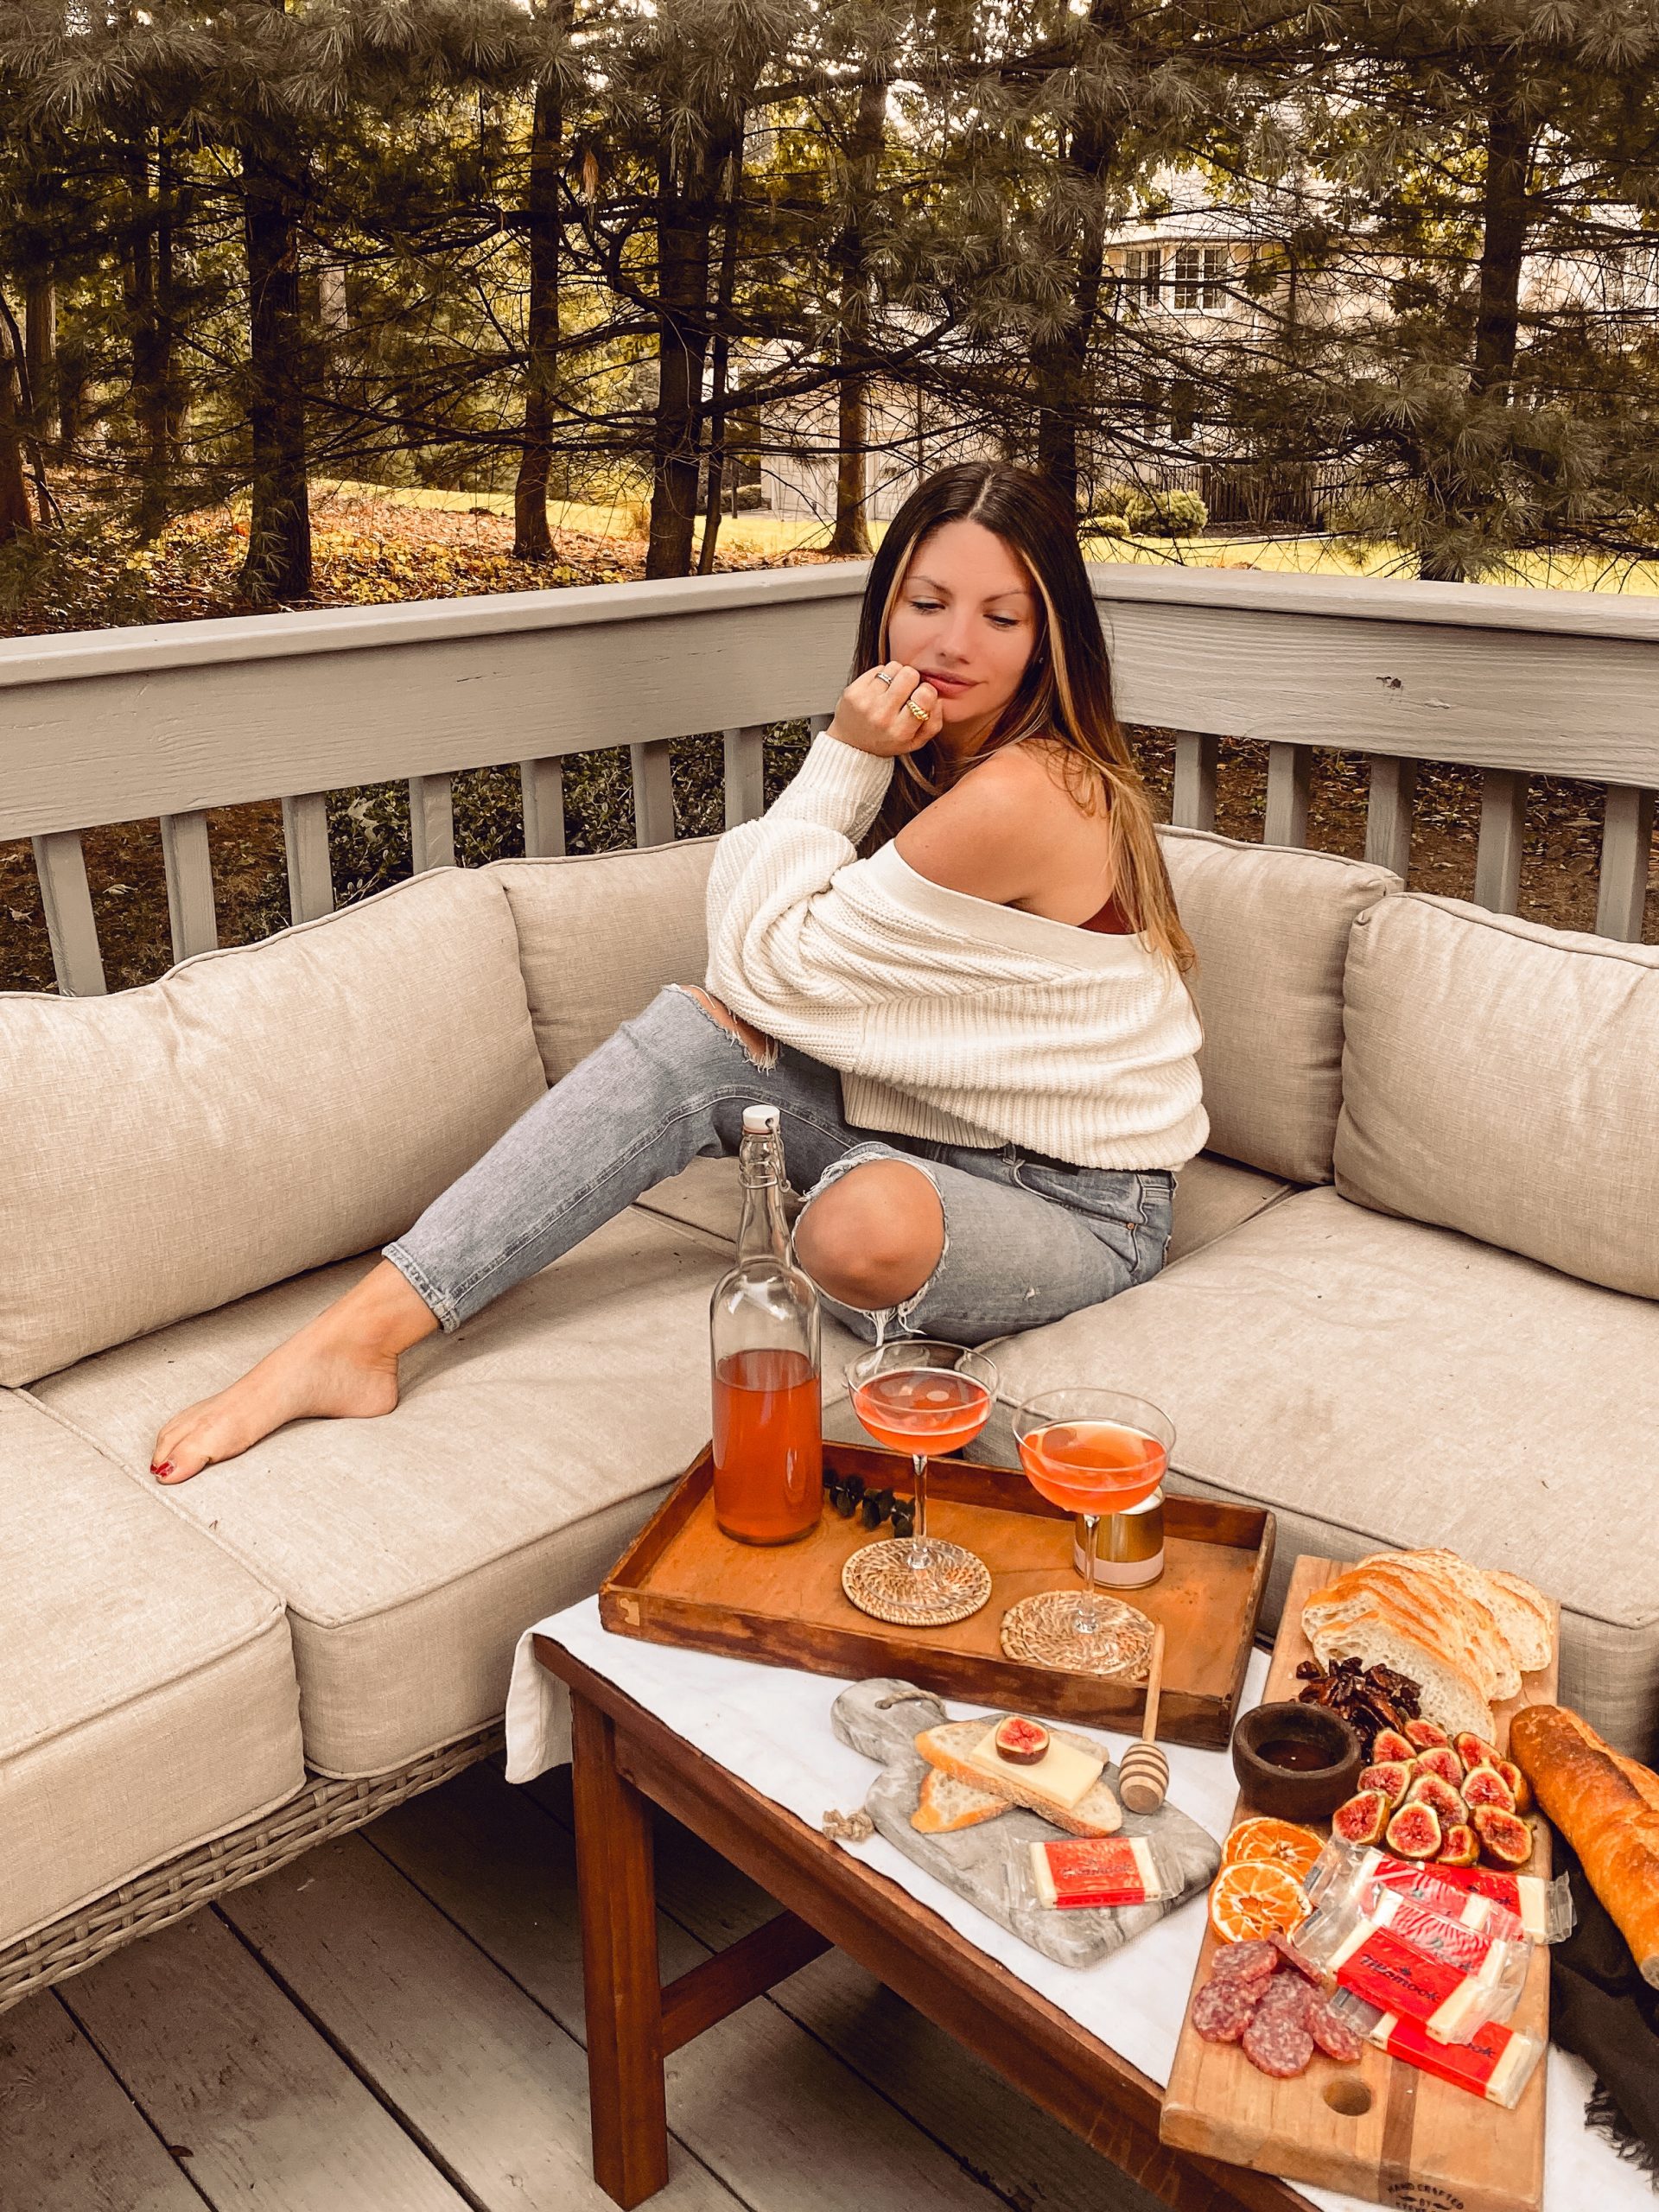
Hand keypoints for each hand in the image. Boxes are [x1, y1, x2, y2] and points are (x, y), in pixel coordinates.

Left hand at [826, 662, 943, 756]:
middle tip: (906, 690)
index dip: (927, 691)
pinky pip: (878, 668)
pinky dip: (882, 675)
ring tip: (892, 690)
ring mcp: (865, 702)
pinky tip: (879, 690)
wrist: (851, 745)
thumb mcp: (915, 743)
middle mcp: (882, 716)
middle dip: (912, 679)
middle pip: (909, 674)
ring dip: (896, 676)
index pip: (924, 696)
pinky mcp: (853, 691)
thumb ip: (934, 723)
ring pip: (894, 667)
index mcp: (900, 731)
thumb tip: (938, 699)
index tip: (921, 695)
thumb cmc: (886, 741)